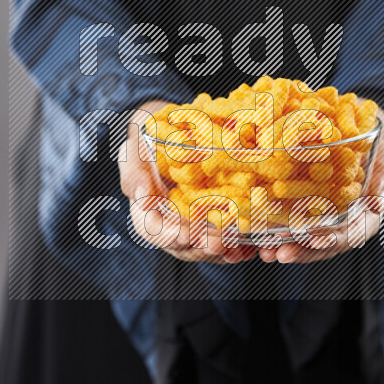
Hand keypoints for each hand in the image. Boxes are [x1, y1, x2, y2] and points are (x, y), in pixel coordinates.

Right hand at [118, 101, 257, 263]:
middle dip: (200, 247)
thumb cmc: (150, 142)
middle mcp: (171, 224)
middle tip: (216, 244)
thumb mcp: (135, 150)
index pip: (153, 229)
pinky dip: (238, 248)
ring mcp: (195, 226)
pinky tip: (249, 247)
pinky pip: (226, 242)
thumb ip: (133, 173)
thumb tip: (142, 198)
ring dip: (221, 252)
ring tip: (235, 248)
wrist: (177, 131)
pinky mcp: (217, 222)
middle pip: (183, 245)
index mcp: (147, 211)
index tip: (183, 234)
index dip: (168, 234)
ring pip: (205, 247)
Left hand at [257, 101, 383, 263]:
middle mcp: (341, 223)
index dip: (334, 238)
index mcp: (364, 216)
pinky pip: (285, 223)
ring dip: (283, 246)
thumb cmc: (371, 145)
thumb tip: (379, 199)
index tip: (316, 239)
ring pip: (303, 239)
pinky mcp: (299, 208)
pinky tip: (254, 234)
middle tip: (282, 253)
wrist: (348, 129)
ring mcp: (319, 219)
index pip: (353, 234)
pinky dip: (271, 230)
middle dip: (303, 251)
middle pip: (324, 244)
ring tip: (265, 251)